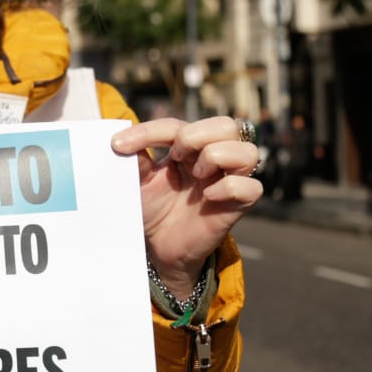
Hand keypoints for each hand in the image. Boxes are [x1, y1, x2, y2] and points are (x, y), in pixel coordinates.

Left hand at [111, 116, 261, 297]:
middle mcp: (214, 159)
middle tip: (175, 157)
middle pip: (226, 125)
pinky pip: (252, 187)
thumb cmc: (154, 208)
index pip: (177, 125)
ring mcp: (229, 181)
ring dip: (217, 157)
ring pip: (248, 151)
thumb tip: (120, 141)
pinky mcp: (238, 205)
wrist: (159, 246)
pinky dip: (230, 187)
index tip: (118, 146)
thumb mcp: (139, 180)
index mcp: (190, 148)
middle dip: (195, 135)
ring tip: (197, 176)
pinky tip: (208, 197)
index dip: (148, 131)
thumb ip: (135, 158)